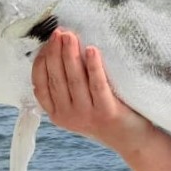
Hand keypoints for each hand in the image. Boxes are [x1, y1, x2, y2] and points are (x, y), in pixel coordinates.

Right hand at [31, 29, 154, 153]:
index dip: (41, 61)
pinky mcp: (106, 112)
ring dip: (70, 55)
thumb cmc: (103, 113)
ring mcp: (86, 115)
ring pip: (74, 79)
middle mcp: (68, 115)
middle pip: (57, 78)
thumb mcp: (77, 104)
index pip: (40, 84)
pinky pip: (98, 85)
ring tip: (70, 36)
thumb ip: (66, 86)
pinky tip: (92, 50)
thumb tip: (57, 49)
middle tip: (58, 32)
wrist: (130, 138)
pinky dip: (93, 66)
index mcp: (57, 113)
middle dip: (55, 52)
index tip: (46, 43)